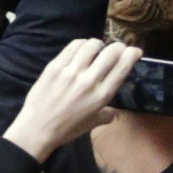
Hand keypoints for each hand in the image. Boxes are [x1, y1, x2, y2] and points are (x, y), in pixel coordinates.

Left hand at [3, 36, 141, 160]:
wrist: (38, 128)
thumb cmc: (67, 128)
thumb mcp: (94, 123)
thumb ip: (108, 114)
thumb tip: (115, 109)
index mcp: (102, 95)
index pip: (123, 67)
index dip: (132, 54)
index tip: (135, 51)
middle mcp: (89, 81)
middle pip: (111, 52)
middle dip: (119, 46)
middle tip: (117, 48)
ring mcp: (71, 72)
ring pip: (91, 45)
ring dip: (98, 44)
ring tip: (97, 48)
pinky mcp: (55, 66)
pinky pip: (73, 47)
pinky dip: (81, 44)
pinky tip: (81, 48)